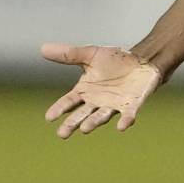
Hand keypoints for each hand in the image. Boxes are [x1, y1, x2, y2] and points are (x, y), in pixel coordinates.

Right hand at [41, 43, 161, 138]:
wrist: (141, 61)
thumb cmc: (114, 60)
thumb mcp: (90, 55)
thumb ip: (69, 54)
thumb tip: (42, 48)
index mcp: (85, 91)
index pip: (69, 101)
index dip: (59, 108)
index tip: (49, 117)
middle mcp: (97, 102)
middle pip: (82, 114)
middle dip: (73, 123)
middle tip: (62, 134)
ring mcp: (114, 105)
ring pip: (101, 116)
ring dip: (94, 122)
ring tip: (84, 128)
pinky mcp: (131, 106)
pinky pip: (128, 116)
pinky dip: (125, 121)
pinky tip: (122, 126)